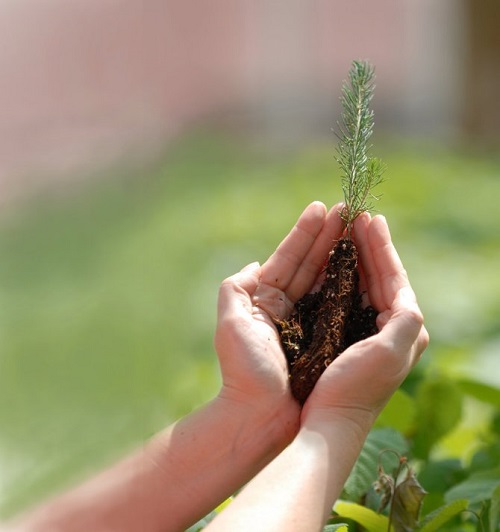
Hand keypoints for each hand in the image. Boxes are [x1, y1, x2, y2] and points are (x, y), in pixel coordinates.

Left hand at [214, 201, 344, 442]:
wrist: (258, 417)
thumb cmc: (242, 371)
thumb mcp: (231, 322)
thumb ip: (236, 287)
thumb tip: (256, 265)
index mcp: (266, 299)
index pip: (288, 257)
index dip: (305, 232)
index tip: (322, 208)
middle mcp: (288, 307)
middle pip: (312, 263)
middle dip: (330, 236)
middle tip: (350, 209)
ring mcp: (308, 322)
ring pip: (328, 279)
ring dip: (342, 252)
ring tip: (359, 226)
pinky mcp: (326, 339)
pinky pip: (340, 305)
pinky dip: (349, 283)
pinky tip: (362, 263)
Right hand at [303, 212, 428, 429]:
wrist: (330, 420)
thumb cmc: (356, 389)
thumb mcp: (390, 353)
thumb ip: (405, 319)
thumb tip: (407, 296)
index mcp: (405, 327)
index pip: (393, 276)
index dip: (381, 246)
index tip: (369, 218)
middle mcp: (391, 326)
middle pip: (380, 275)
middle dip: (368, 245)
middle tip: (357, 215)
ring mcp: (369, 330)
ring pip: (363, 282)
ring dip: (355, 255)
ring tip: (347, 230)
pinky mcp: (348, 334)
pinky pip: (348, 296)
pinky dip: (342, 275)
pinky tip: (334, 262)